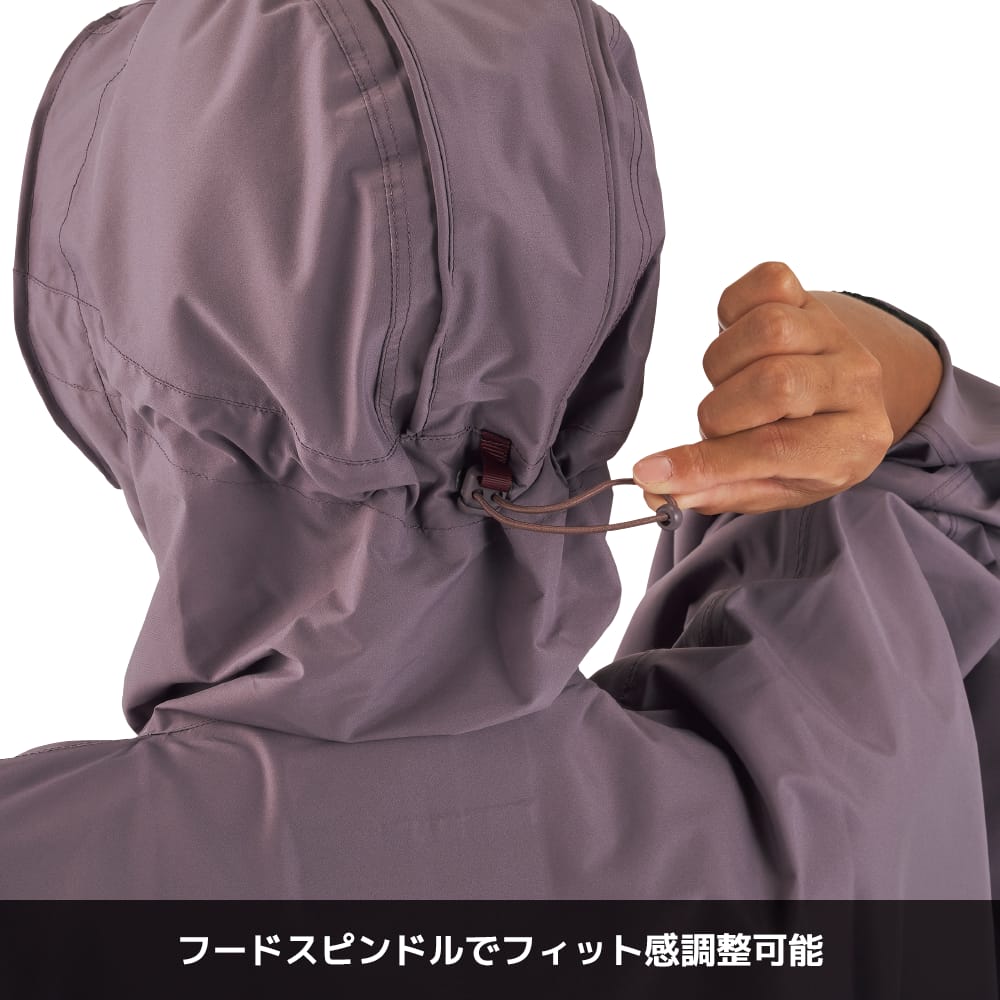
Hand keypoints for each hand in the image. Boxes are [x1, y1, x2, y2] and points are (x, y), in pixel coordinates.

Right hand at [633, 261, 898, 515]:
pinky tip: (737, 340)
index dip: (704, 462)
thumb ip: (716, 490)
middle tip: (719, 426)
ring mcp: (837, 334)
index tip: (648, 472)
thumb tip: (655, 489)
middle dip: (721, 413)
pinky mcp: (813, 297)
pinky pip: (769, 283)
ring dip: (725, 364)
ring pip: (767, 330)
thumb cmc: (802, 449)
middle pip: (773, 382)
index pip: (772, 449)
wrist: (847, 396)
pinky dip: (736, 311)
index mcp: (852, 443)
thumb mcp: (773, 487)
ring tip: (730, 385)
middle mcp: (856, 383)